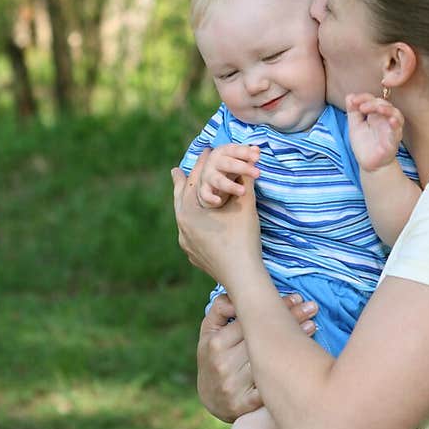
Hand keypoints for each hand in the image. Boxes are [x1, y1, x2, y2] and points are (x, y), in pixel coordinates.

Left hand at [171, 151, 261, 281]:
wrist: (243, 278)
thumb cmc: (243, 240)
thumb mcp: (246, 206)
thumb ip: (246, 181)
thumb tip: (252, 159)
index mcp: (189, 212)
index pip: (195, 181)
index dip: (202, 163)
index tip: (205, 150)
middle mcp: (182, 227)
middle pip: (180, 199)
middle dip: (181, 183)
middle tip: (176, 171)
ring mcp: (186, 243)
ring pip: (183, 218)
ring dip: (185, 204)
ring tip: (185, 197)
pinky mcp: (193, 256)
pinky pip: (189, 234)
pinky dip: (192, 223)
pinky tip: (195, 224)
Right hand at [196, 143, 260, 207]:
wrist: (209, 178)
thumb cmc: (228, 166)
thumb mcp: (238, 159)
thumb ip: (247, 155)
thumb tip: (256, 150)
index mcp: (222, 152)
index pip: (234, 150)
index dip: (245, 153)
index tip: (257, 158)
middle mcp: (214, 162)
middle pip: (228, 164)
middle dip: (243, 168)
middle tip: (258, 173)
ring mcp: (208, 176)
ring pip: (219, 180)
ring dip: (231, 186)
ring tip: (243, 191)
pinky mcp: (204, 189)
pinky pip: (205, 194)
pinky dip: (210, 198)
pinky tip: (218, 201)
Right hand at [197, 292, 317, 421]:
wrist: (210, 400)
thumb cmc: (214, 359)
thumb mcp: (209, 333)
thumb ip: (219, 311)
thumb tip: (234, 295)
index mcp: (216, 343)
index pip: (249, 320)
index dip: (275, 307)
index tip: (296, 298)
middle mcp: (224, 364)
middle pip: (262, 338)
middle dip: (289, 319)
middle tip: (311, 307)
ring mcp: (233, 386)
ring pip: (269, 361)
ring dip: (295, 343)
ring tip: (312, 325)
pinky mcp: (243, 405)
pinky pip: (269, 389)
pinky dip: (288, 374)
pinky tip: (306, 359)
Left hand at [345, 92, 405, 171]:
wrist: (369, 164)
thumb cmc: (364, 144)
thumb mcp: (354, 126)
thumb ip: (353, 111)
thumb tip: (349, 96)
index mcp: (375, 114)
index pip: (372, 99)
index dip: (363, 97)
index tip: (353, 101)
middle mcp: (385, 119)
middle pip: (384, 104)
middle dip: (372, 103)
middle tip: (361, 107)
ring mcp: (391, 129)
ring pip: (395, 114)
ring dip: (387, 109)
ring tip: (378, 108)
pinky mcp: (393, 141)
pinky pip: (397, 131)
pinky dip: (396, 125)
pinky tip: (392, 120)